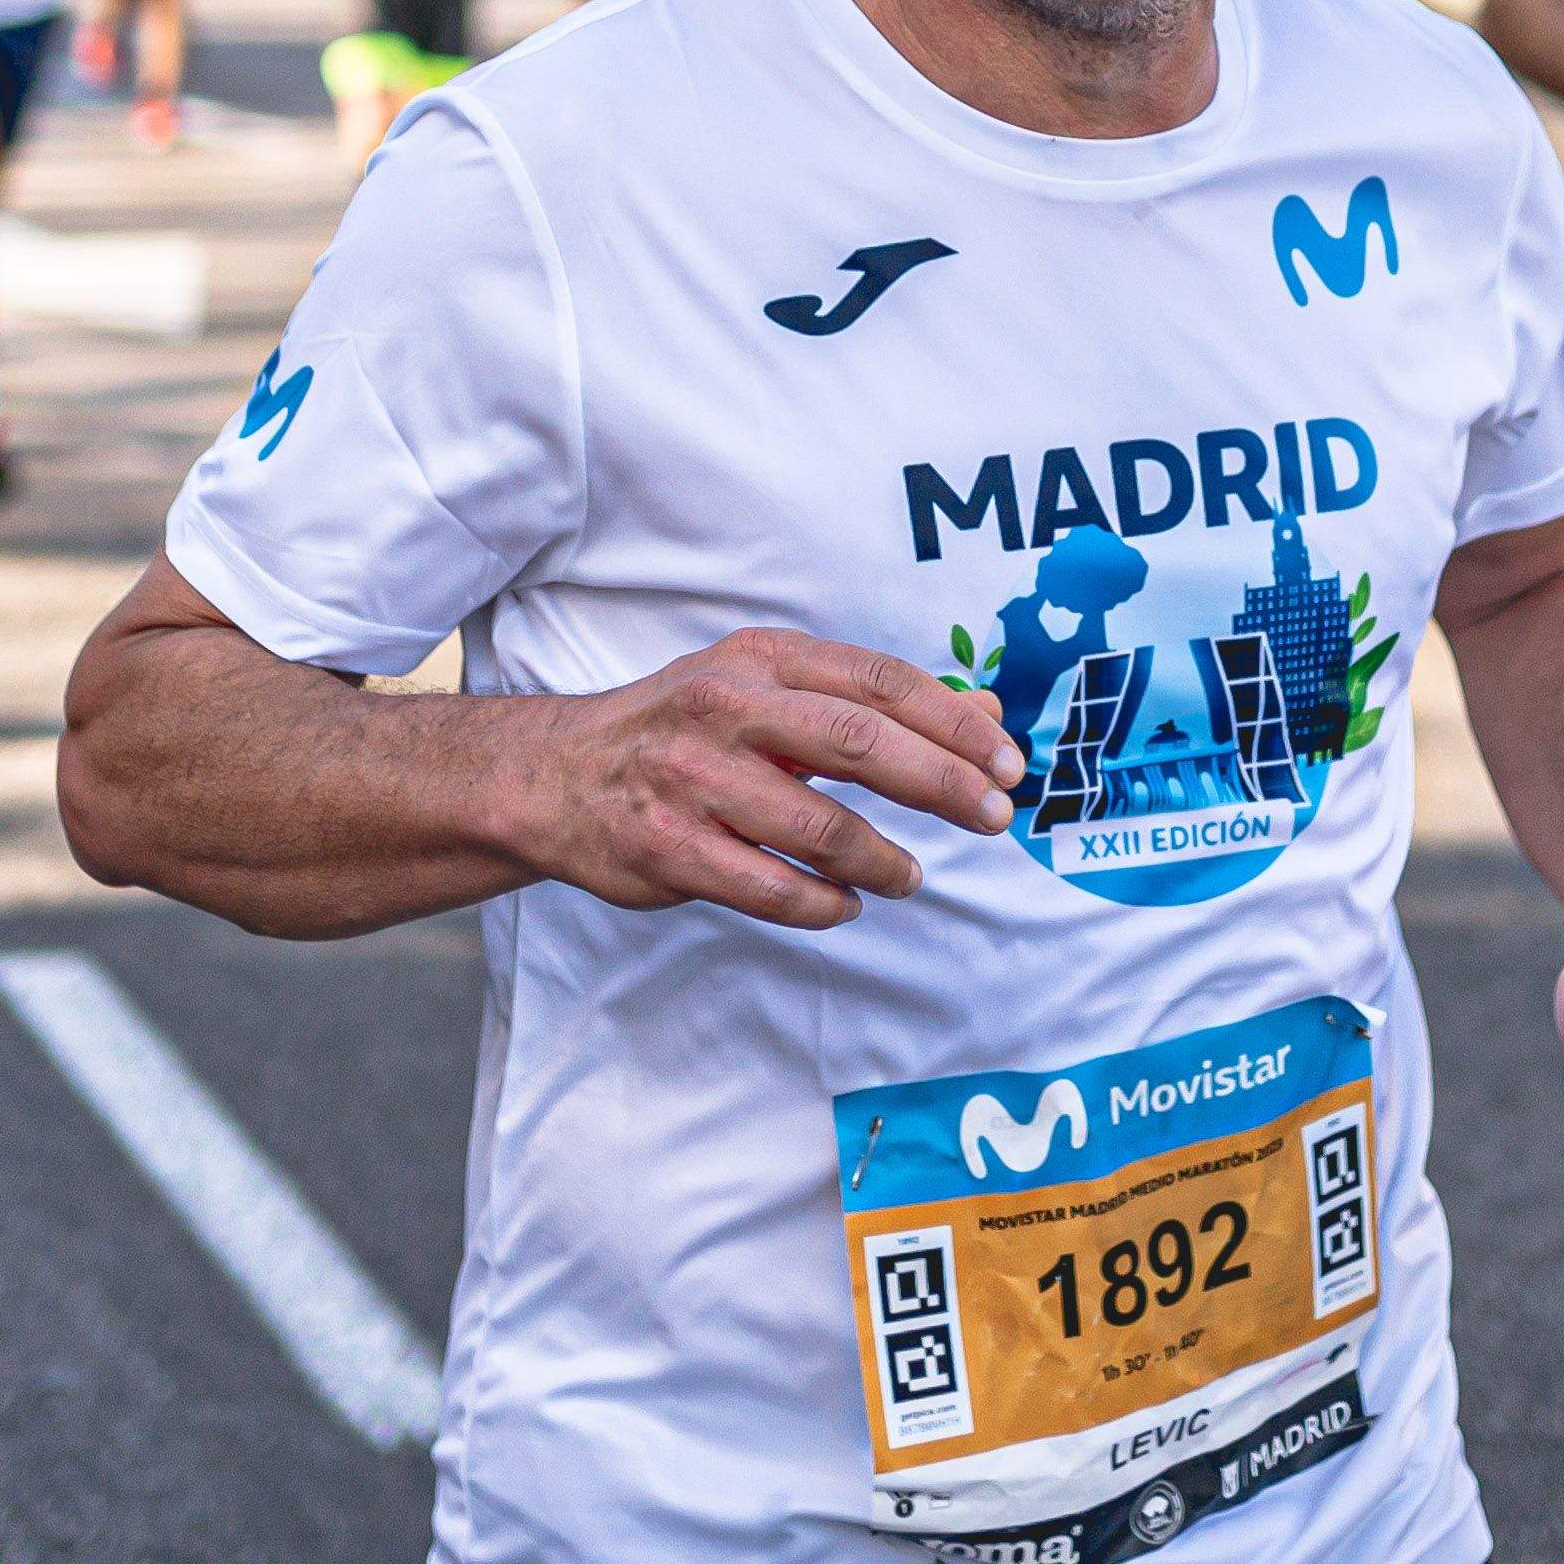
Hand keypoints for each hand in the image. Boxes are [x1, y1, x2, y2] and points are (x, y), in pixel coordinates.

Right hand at [516, 628, 1026, 930]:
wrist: (556, 775)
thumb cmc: (684, 730)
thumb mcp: (770, 689)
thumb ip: (873, 702)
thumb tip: (986, 711)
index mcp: (760, 660)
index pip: (880, 681)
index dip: (954, 722)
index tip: (1007, 761)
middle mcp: (725, 708)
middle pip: (860, 742)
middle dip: (941, 783)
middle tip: (994, 817)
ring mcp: (692, 780)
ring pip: (819, 827)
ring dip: (884, 859)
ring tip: (912, 877)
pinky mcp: (667, 848)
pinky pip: (769, 887)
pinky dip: (823, 903)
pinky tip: (847, 903)